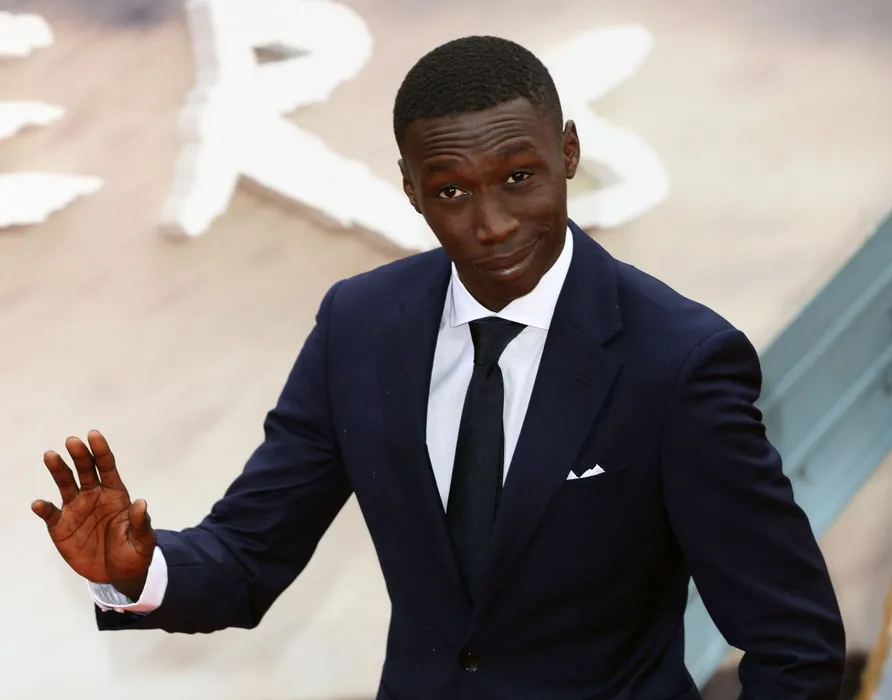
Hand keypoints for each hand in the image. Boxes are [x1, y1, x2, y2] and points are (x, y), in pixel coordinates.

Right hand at [32, 430, 154, 587]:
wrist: (117, 574)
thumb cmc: (133, 552)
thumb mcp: (143, 540)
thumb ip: (140, 523)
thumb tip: (141, 503)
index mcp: (115, 495)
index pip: (107, 467)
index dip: (101, 451)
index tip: (94, 435)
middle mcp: (94, 496)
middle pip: (86, 470)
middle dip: (80, 455)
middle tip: (72, 441)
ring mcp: (76, 510)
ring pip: (65, 484)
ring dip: (58, 470)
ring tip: (50, 455)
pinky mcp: (61, 527)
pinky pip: (51, 514)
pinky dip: (44, 508)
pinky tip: (39, 504)